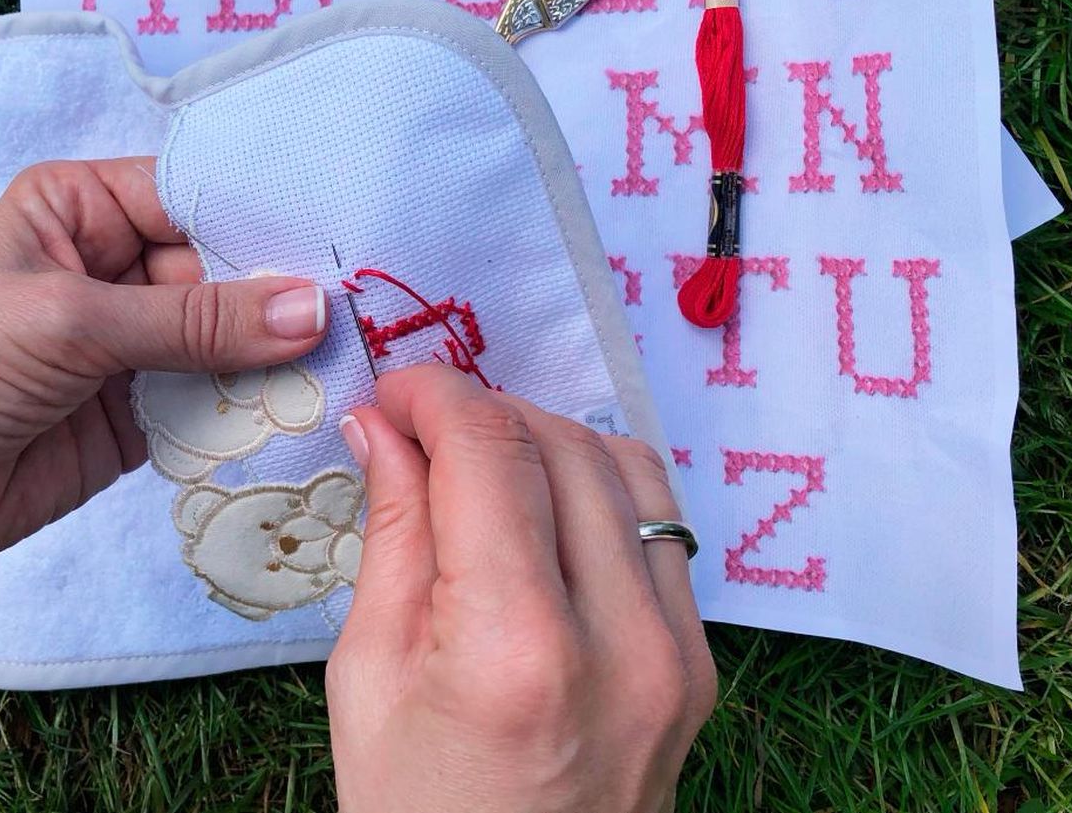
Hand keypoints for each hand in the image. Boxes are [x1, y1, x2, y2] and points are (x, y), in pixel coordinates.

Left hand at [0, 159, 329, 649]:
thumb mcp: (71, 321)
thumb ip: (195, 320)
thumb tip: (316, 310)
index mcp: (84, 208)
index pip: (196, 198)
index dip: (267, 219)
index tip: (350, 238)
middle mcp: (114, 269)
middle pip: (225, 274)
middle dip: (286, 298)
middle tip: (373, 314)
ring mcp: (129, 349)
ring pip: (226, 344)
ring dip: (277, 362)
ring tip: (359, 366)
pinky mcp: (136, 421)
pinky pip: (209, 407)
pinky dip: (249, 416)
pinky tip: (308, 416)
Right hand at [327, 365, 715, 812]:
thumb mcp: (369, 675)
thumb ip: (393, 532)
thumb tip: (384, 425)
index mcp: (517, 646)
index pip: (489, 450)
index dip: (433, 396)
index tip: (391, 397)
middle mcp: (621, 638)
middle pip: (558, 443)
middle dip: (480, 410)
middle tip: (418, 430)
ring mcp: (679, 653)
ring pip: (623, 466)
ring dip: (544, 438)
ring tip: (480, 465)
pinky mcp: (702, 663)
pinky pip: (659, 526)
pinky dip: (598, 488)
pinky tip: (544, 510)